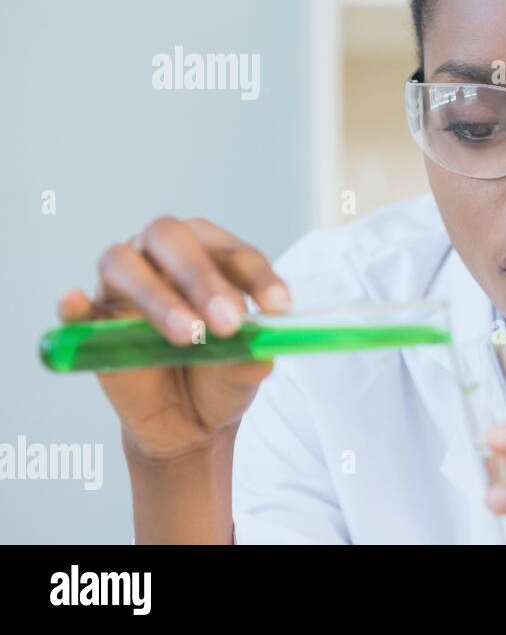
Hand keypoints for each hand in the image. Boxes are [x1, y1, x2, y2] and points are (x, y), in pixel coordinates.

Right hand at [58, 216, 290, 460]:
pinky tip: (76, 303)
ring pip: (123, 264)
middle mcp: (161, 256)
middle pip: (171, 239)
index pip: (231, 251)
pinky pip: (76, 309)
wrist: (190, 419)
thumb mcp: (245, 371)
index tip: (279, 309)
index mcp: (209, 254)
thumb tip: (256, 356)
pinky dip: (75, 305)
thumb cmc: (221, 374)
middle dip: (202, 278)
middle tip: (228, 322)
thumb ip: (250, 358)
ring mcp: (121, 286)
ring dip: (157, 296)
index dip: (257, 276)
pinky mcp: (91, 324)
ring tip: (189, 335)